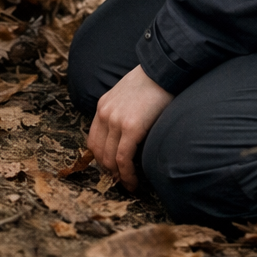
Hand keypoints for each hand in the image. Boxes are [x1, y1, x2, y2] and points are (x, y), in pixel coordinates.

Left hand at [87, 64, 173, 190]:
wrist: (163, 71)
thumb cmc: (152, 85)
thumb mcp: (128, 96)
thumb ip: (122, 113)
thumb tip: (126, 135)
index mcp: (103, 106)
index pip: (93, 140)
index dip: (101, 158)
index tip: (113, 169)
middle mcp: (105, 114)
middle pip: (98, 152)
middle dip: (109, 170)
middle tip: (122, 181)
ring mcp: (116, 121)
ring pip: (110, 159)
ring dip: (119, 176)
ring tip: (129, 185)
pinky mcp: (131, 128)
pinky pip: (123, 159)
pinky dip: (127, 175)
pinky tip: (134, 182)